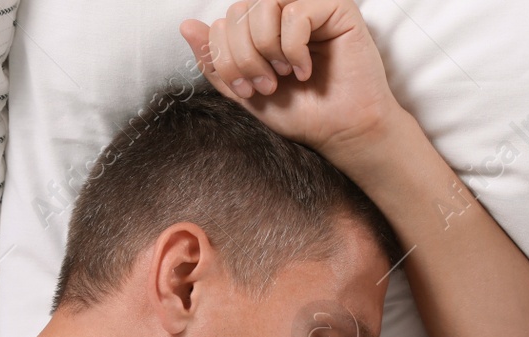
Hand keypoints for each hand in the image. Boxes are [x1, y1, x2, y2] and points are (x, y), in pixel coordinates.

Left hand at [180, 0, 402, 160]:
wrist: (341, 131)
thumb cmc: (301, 113)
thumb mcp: (246, 92)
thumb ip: (216, 63)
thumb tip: (186, 26)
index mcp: (262, 28)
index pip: (225, 21)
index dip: (225, 56)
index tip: (246, 89)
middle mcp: (283, 12)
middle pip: (239, 11)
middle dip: (244, 55)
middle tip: (266, 85)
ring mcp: (309, 6)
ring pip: (263, 6)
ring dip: (266, 48)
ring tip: (284, 75)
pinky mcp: (336, 8)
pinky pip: (296, 12)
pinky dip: (294, 47)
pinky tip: (305, 70)